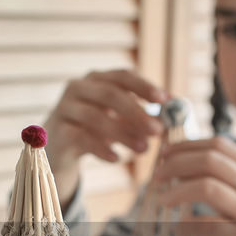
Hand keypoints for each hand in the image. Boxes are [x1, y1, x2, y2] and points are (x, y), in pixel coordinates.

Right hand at [45, 69, 165, 200]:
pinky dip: (101, 148)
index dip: (143, 86)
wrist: (59, 148)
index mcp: (96, 79)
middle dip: (137, 113)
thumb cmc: (95, 129)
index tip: (164, 100)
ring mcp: (64, 109)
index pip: (122, 76)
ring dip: (123, 133)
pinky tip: (117, 159)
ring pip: (95, 117)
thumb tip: (178, 107)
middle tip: (158, 131)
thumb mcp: (119, 118)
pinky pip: (81, 138)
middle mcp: (77, 88)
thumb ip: (145, 112)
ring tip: (144, 149)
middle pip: (110, 94)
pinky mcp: (57, 131)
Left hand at [153, 137, 235, 235]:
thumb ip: (226, 181)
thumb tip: (179, 164)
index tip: (163, 155)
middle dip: (176, 164)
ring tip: (161, 201)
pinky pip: (206, 225)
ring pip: (207, 188)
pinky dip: (185, 226)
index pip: (219, 145)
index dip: (186, 146)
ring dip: (176, 192)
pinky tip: (177, 230)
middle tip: (156, 177)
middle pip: (210, 161)